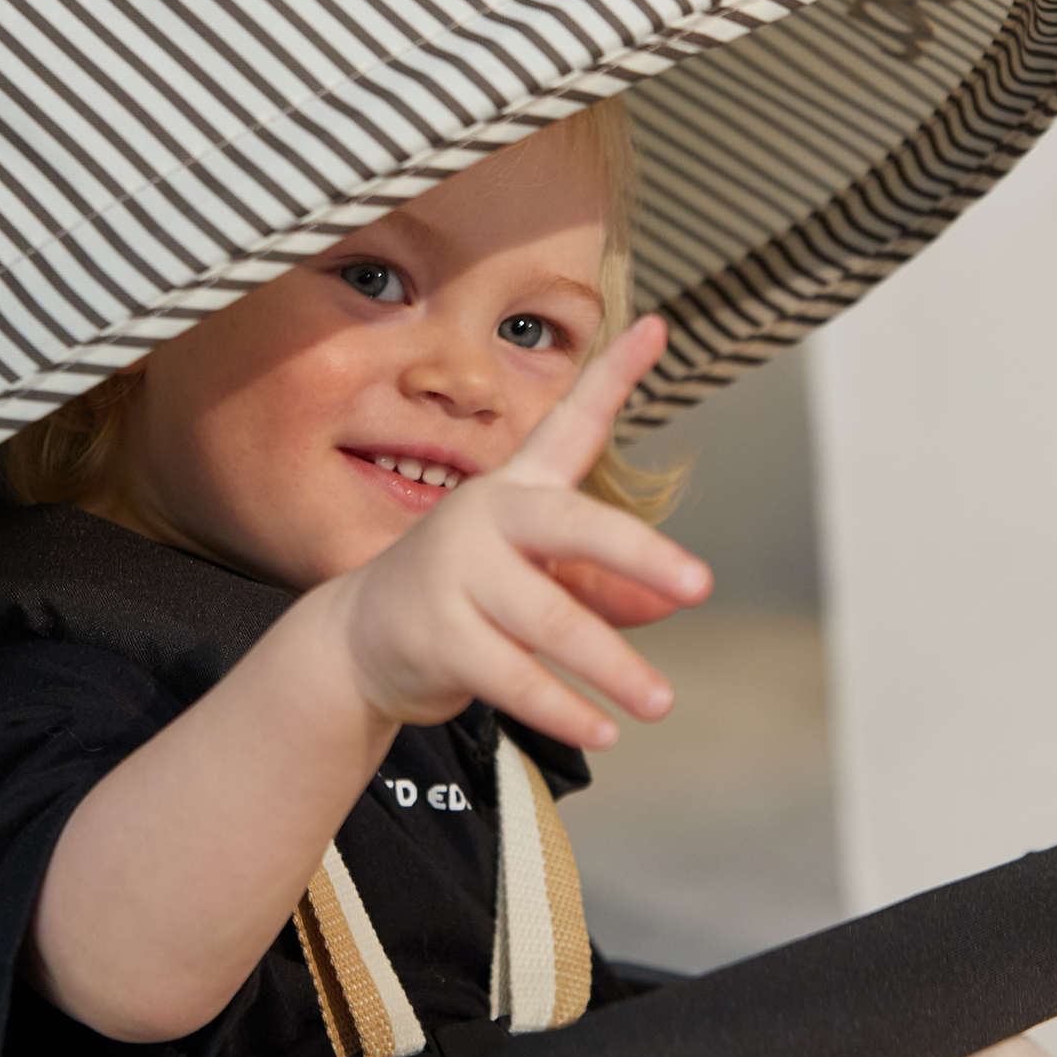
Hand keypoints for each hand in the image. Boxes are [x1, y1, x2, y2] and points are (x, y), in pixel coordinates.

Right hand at [322, 316, 711, 749]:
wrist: (358, 640)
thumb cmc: (465, 597)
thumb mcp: (537, 579)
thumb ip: (605, 584)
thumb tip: (670, 601)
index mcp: (516, 490)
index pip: (570, 424)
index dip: (613, 377)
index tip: (658, 327)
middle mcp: (486, 518)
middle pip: (572, 526)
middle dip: (639, 552)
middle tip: (698, 583)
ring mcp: (456, 574)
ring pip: (550, 621)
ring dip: (612, 667)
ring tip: (660, 701)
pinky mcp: (438, 635)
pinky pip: (513, 677)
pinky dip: (562, 708)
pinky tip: (602, 728)